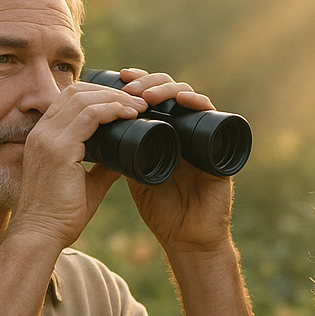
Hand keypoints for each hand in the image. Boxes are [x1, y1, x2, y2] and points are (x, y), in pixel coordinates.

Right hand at [12, 78, 147, 249]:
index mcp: (44, 137)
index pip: (69, 99)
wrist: (41, 236)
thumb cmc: (61, 215)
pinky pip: (89, 116)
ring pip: (83, 98)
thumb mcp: (86, 184)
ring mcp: (47, 138)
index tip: (126, 103)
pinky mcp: (58, 149)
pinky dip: (112, 110)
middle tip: (138, 101)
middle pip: (76, 91)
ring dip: (115, 98)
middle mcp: (42, 132)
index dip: (99, 94)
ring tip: (139, 106)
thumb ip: (102, 167)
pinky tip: (130, 114)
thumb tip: (124, 157)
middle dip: (110, 91)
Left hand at [116, 70, 233, 252]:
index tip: (119, 76)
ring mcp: (202, 136)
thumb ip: (123, 155)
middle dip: (149, 81)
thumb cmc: (162, 211)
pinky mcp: (218, 147)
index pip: (155, 96)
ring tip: (148, 94)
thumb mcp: (136, 176)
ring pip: (190, 97)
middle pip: (171, 90)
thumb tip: (96, 131)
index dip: (139, 82)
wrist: (186, 239)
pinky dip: (199, 103)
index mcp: (166, 133)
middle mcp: (185, 130)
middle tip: (129, 85)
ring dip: (169, 89)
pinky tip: (184, 100)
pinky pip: (212, 116)